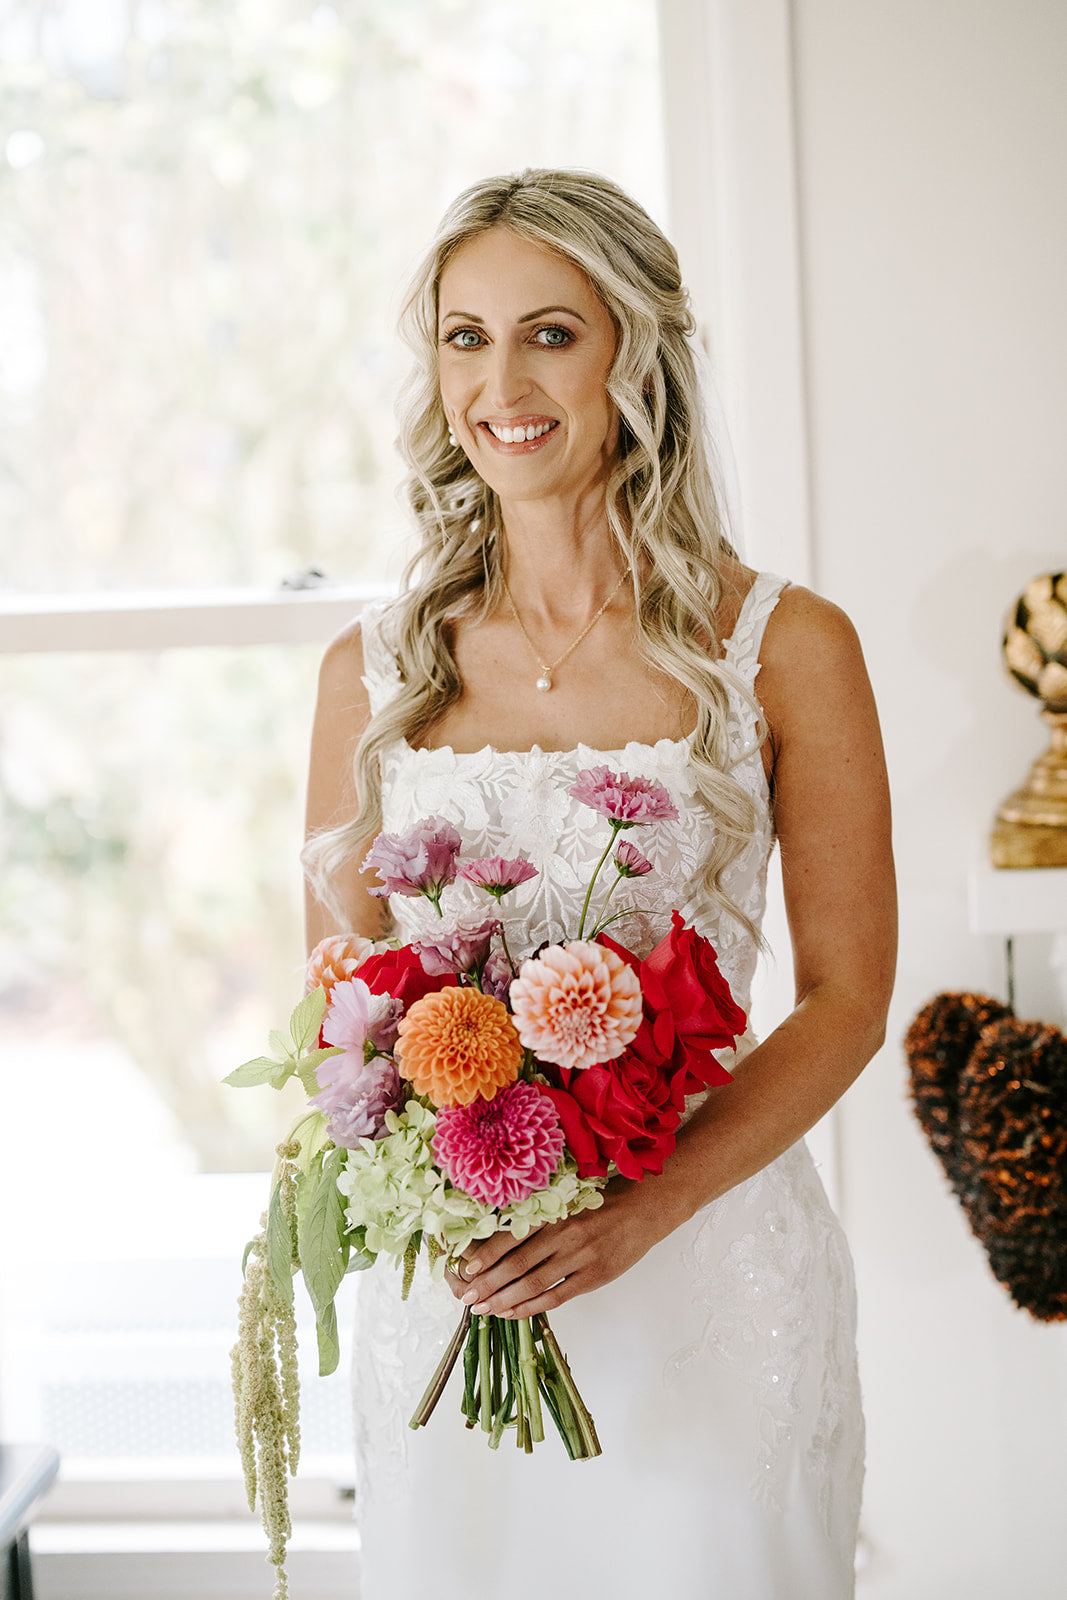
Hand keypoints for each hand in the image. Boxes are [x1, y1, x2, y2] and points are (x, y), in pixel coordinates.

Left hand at [443, 1177, 668, 1319]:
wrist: (642, 1211)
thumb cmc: (600, 1204)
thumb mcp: (567, 1203)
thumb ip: (539, 1221)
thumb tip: (500, 1239)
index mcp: (553, 1213)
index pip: (511, 1236)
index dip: (487, 1255)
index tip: (467, 1269)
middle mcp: (563, 1235)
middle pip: (517, 1265)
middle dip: (488, 1284)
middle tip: (468, 1297)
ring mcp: (579, 1258)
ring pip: (533, 1285)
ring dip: (505, 1300)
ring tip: (485, 1309)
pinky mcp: (592, 1277)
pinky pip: (556, 1297)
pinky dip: (531, 1307)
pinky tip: (514, 1313)